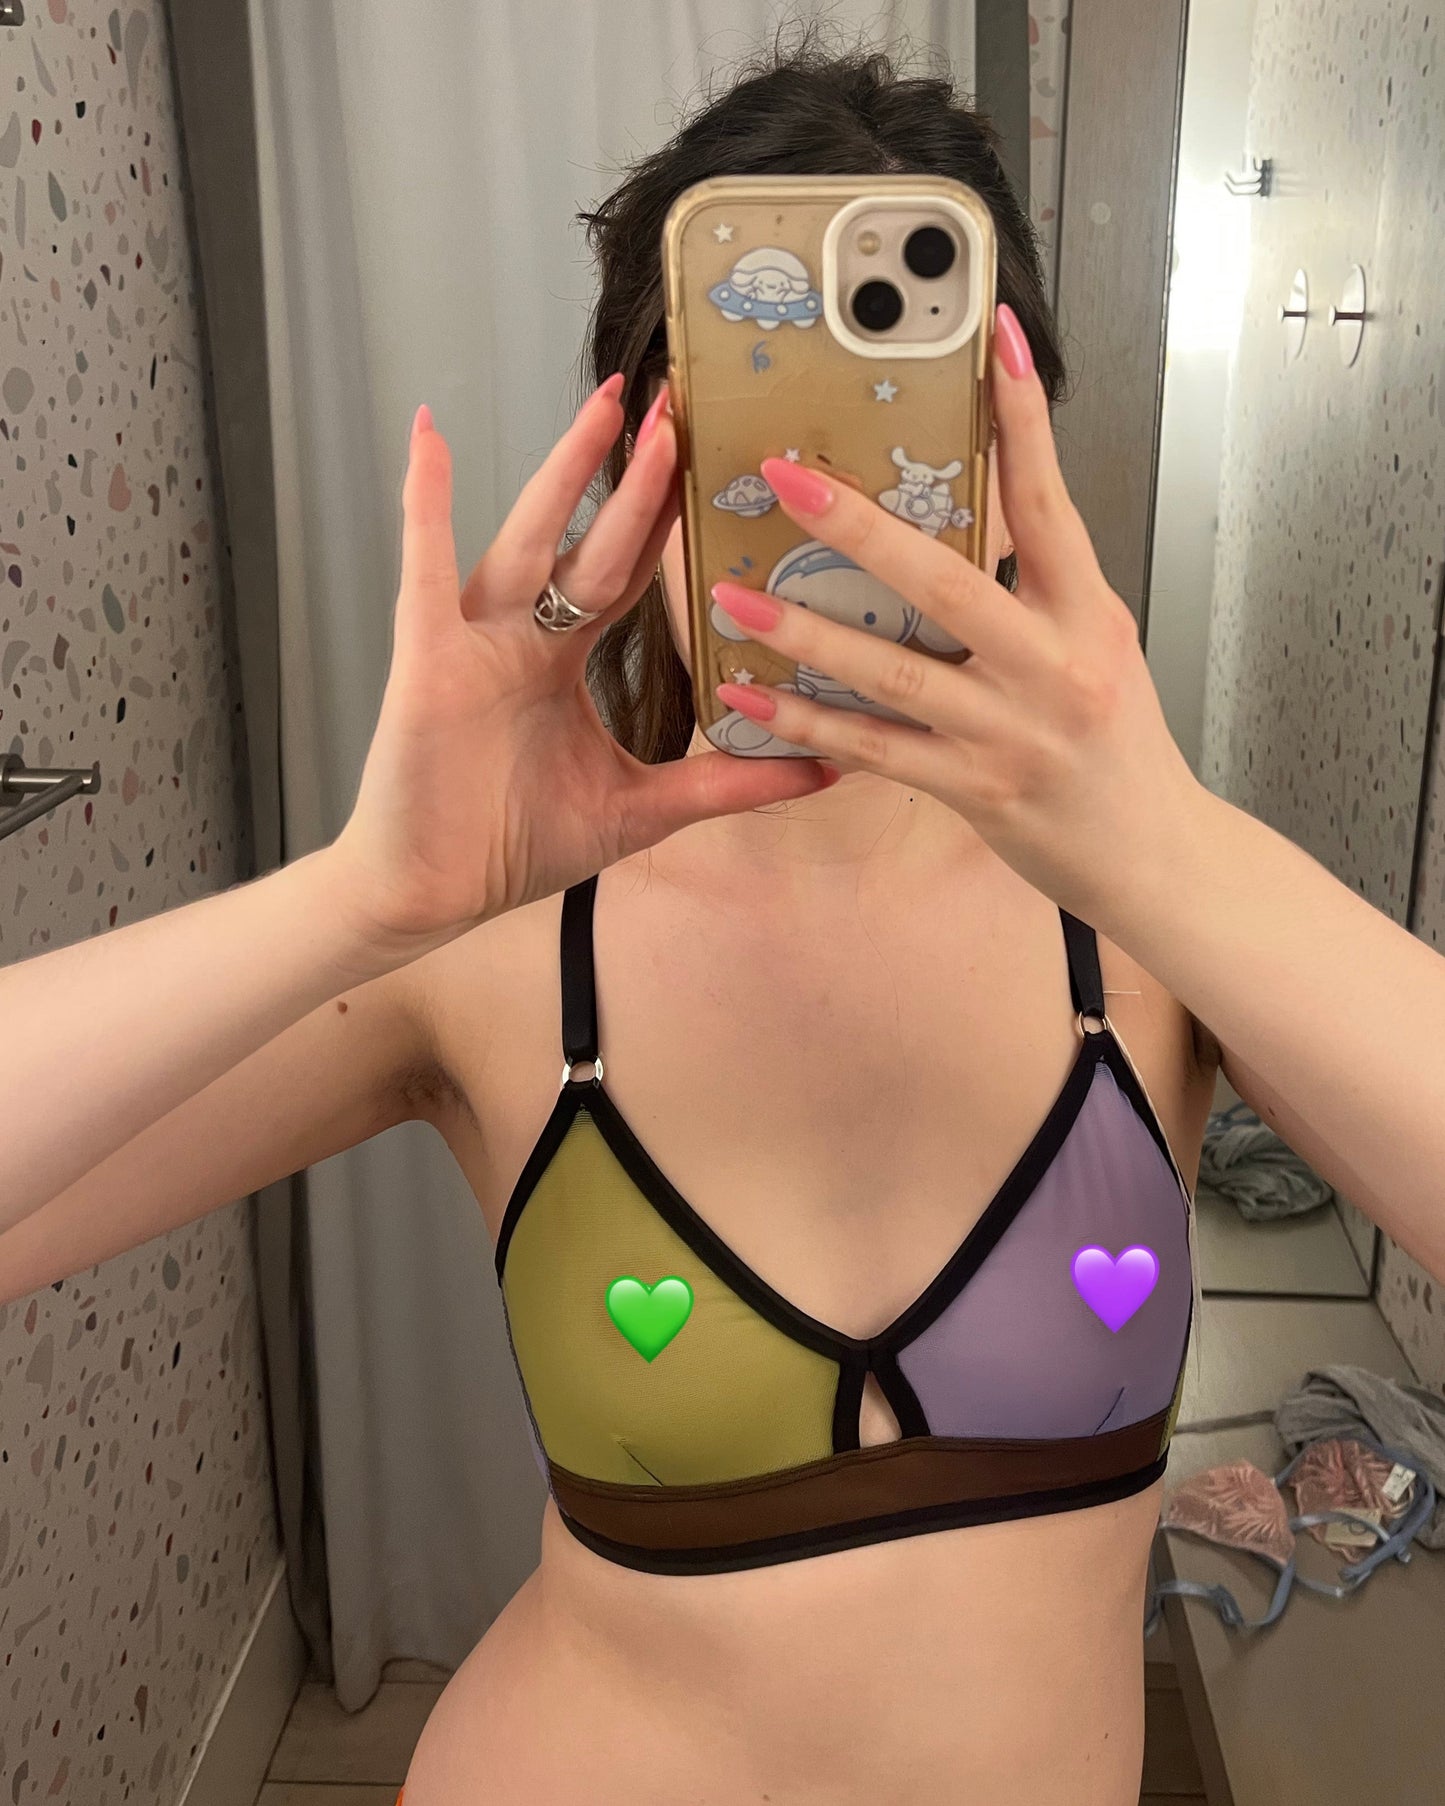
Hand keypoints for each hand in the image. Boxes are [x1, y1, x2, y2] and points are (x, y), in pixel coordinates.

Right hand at [331, 380, 835, 950]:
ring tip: (611, 408)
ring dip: (567, 471)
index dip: (667, 520)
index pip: (628, 574)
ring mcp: (474, 639)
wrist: (428, 892)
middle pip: (590, 539)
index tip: (709, 459)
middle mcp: (523, 636)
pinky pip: (425, 566)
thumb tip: (826, 773)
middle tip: (682, 404)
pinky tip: (430, 435)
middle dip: (637, 477)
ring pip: (530, 538)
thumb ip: (727, 784)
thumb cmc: (512, 844)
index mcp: (564, 661)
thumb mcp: (642, 810)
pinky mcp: (428, 658)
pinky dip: (425, 501)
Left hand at [706, 303, 1205, 929]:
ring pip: (896, 674)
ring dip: (807, 635)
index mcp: (1085, 613)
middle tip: (786, 478)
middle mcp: (1051, 666)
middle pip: (946, 583)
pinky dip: (809, 725)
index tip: (991, 337)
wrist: (1148, 852)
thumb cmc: (1117, 741)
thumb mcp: (1097, 641)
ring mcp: (1009, 732)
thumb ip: (1037, 583)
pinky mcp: (973, 788)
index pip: (1049, 501)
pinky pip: (877, 752)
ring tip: (734, 599)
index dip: (1021, 419)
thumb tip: (971, 512)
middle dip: (859, 528)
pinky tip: (750, 700)